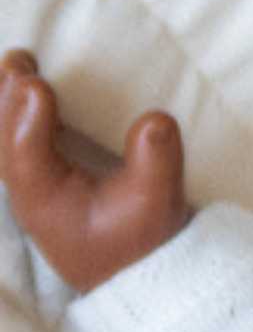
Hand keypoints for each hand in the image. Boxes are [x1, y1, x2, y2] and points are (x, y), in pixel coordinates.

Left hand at [0, 51, 190, 292]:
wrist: (132, 270)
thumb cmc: (142, 238)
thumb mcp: (158, 204)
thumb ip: (156, 161)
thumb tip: (155, 118)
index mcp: (49, 201)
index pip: (28, 158)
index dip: (28, 120)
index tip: (35, 84)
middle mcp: (29, 192)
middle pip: (4, 142)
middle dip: (7, 99)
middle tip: (18, 61)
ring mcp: (28, 185)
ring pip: (4, 140)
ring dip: (6, 102)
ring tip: (17, 65)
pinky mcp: (37, 178)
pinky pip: (14, 142)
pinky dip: (15, 115)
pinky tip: (25, 91)